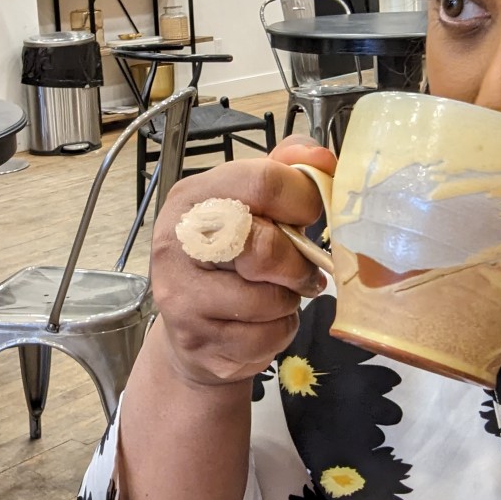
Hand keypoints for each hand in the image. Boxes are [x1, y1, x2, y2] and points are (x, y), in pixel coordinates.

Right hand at [149, 135, 333, 386]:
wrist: (192, 330)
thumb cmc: (229, 259)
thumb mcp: (250, 205)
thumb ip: (286, 171)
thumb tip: (323, 159)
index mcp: (192, 197)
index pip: (262, 183)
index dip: (302, 200)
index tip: (309, 216)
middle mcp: (176, 243)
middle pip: (264, 246)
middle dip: (297, 263)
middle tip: (302, 271)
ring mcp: (181, 295)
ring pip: (269, 300)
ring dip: (288, 302)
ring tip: (274, 297)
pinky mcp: (196, 340)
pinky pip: (265, 337)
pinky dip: (278, 333)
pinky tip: (261, 325)